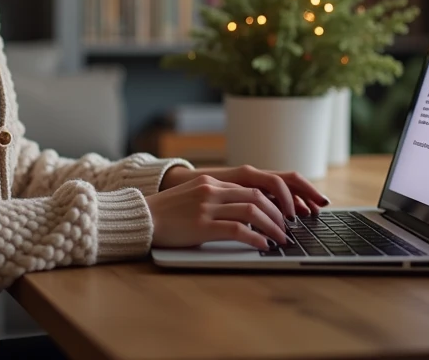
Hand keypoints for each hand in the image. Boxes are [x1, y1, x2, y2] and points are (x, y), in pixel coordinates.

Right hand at [145, 174, 291, 250]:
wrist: (142, 219)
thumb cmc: (166, 213)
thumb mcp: (192, 197)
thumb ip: (215, 199)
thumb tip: (242, 213)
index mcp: (210, 182)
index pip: (251, 188)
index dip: (272, 203)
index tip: (281, 216)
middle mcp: (211, 191)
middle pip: (257, 197)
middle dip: (277, 214)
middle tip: (286, 228)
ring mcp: (207, 208)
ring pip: (252, 212)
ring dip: (272, 226)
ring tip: (280, 239)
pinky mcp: (202, 226)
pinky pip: (237, 230)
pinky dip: (255, 238)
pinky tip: (263, 245)